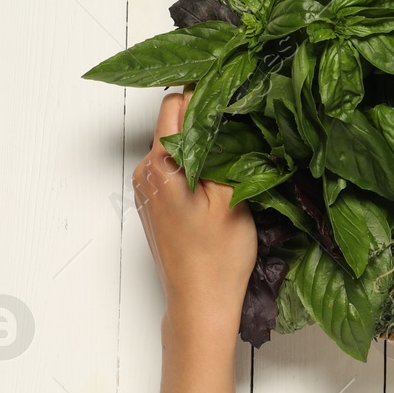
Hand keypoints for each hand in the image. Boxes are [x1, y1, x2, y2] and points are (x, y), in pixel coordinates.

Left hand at [133, 91, 256, 340]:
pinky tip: (226, 172)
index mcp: (161, 164)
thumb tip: (229, 110)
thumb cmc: (217, 255)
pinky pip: (178, 166)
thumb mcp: (232, 192)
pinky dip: (200, 161)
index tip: (236, 88)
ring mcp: (150, 189)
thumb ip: (226, 147)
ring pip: (179, 144)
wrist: (200, 304)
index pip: (177, 103)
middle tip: (246, 116)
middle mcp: (147, 172)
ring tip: (241, 146)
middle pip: (176, 122)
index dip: (207, 91)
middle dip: (208, 114)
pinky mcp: (158, 204)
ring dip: (206, 139)